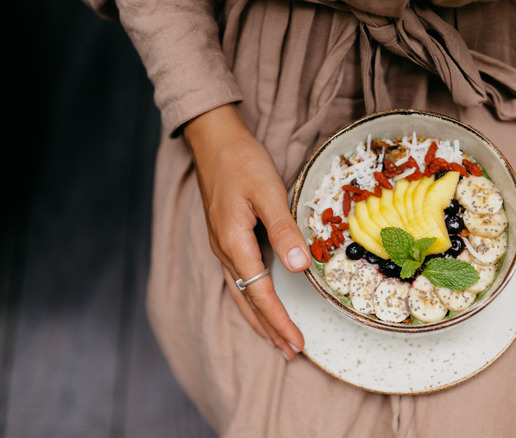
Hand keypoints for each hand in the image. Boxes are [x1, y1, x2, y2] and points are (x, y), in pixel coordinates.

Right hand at [183, 104, 308, 359]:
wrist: (214, 141)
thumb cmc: (242, 163)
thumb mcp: (268, 192)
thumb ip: (283, 230)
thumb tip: (299, 267)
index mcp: (234, 243)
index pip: (261, 294)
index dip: (280, 320)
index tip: (297, 342)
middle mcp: (224, 251)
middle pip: (248, 301)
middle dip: (270, 329)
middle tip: (291, 351)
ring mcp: (222, 246)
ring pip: (241, 293)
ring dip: (259, 318)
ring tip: (276, 339)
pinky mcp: (225, 238)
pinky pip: (238, 279)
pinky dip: (251, 299)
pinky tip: (259, 303)